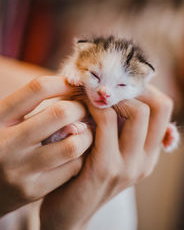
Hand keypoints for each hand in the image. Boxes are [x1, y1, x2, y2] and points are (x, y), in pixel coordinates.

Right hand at [0, 76, 91, 215]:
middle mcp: (7, 143)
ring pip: (73, 145)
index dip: (63, 82)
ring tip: (84, 131)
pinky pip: (72, 168)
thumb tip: (72, 88)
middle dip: (80, 107)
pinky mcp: (33, 190)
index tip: (76, 84)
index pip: (38, 88)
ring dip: (86, 135)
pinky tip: (75, 152)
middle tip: (84, 109)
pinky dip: (80, 156)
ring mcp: (20, 169)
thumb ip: (30, 106)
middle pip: (60, 113)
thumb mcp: (4, 120)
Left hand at [40, 85, 172, 229]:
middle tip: (104, 86)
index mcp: (149, 154)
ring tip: (90, 94)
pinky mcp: (105, 167)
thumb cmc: (85, 173)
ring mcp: (128, 165)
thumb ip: (120, 129)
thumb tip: (119, 91)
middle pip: (154, 106)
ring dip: (109, 96)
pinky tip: (78, 106)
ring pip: (135, 111)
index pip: (163, 107)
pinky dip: (92, 106)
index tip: (120, 82)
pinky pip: (106, 121)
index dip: (144, 88)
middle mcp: (145, 160)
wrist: (68, 213)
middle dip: (128, 89)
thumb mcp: (110, 150)